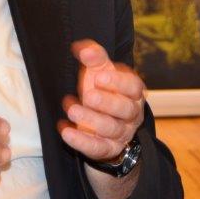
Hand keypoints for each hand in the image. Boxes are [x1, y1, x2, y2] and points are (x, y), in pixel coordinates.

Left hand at [59, 40, 144, 161]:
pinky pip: (98, 148)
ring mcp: (121, 133)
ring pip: (111, 129)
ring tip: (72, 110)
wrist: (101, 120)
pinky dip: (82, 142)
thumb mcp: (101, 71)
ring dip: (91, 120)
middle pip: (125, 109)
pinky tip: (66, 132)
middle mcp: (131, 114)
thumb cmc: (103, 90)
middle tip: (88, 96)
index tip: (99, 77)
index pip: (133, 86)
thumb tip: (84, 49)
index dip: (118, 82)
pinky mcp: (108, 149)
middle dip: (107, 103)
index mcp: (133, 92)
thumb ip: (95, 57)